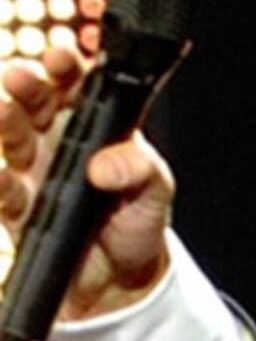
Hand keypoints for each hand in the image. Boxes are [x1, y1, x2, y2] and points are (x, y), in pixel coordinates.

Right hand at [0, 45, 174, 321]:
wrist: (124, 281)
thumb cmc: (138, 223)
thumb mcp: (155, 191)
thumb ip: (138, 169)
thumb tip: (102, 167)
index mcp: (93, 125)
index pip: (76, 85)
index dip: (65, 67)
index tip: (62, 59)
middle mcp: (57, 141)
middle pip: (34, 103)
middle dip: (26, 85)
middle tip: (24, 78)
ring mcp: (34, 172)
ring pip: (10, 138)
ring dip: (5, 122)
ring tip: (4, 112)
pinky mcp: (19, 209)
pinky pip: (4, 192)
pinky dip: (1, 183)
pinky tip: (6, 177)